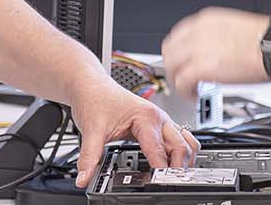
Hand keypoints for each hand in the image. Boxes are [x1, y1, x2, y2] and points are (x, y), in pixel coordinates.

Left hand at [69, 84, 197, 186]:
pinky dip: (181, 151)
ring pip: (186, 141)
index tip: (159, 184)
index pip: (159, 151)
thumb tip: (84, 178)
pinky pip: (180, 137)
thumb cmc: (95, 100)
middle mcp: (158, 117)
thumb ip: (89, 157)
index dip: (161, 171)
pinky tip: (173, 163)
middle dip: (179, 167)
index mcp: (146, 117)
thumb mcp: (91, 131)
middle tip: (171, 183)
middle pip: (181, 147)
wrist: (91, 86)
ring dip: (185, 159)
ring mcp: (161, 120)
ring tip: (176, 175)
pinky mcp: (159, 123)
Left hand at [162, 7, 270, 97]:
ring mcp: (198, 49)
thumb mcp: (234, 28)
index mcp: (206, 20)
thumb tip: (212, 51)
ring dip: (178, 81)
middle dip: (174, 68)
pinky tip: (194, 96)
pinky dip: (184, 92)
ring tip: (189, 89)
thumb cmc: (266, 41)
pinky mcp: (202, 68)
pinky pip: (182, 82)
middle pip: (169, 51)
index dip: (178, 53)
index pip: (177, 36)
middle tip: (183, 78)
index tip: (183, 62)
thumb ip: (216, 37)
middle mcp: (197, 32)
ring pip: (172, 67)